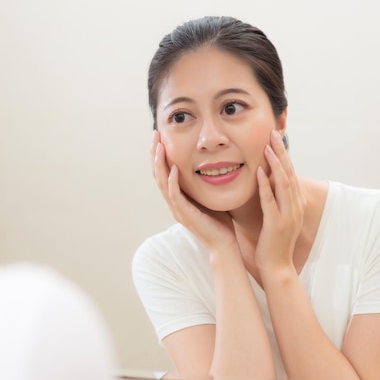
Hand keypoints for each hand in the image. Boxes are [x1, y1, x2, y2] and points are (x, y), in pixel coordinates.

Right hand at [150, 131, 237, 251]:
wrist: (224, 244)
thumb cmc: (220, 222)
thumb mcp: (210, 195)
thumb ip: (205, 181)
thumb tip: (211, 162)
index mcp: (178, 197)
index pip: (164, 172)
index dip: (161, 154)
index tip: (161, 136)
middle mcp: (174, 202)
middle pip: (158, 174)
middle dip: (156, 154)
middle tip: (155, 135)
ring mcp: (177, 209)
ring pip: (162, 183)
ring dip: (160, 163)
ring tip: (159, 146)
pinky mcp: (185, 215)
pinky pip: (175, 196)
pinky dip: (173, 181)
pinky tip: (174, 168)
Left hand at [254, 131, 304, 272]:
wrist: (278, 267)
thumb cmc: (274, 242)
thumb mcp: (278, 217)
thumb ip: (275, 200)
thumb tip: (267, 182)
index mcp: (295, 204)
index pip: (291, 173)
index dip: (284, 155)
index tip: (276, 138)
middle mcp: (295, 207)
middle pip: (290, 173)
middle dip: (281, 152)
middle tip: (273, 133)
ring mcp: (288, 215)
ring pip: (283, 184)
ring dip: (275, 163)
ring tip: (267, 147)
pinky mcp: (276, 224)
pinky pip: (270, 200)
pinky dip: (265, 185)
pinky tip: (259, 171)